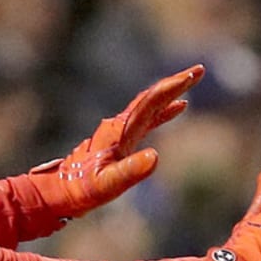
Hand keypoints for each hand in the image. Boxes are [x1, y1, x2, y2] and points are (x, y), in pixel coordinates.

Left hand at [27, 65, 203, 221]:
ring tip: (192, 80)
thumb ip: (130, 171)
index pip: (151, 102)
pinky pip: (148, 118)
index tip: (193, 75)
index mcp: (121, 130)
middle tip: (199, 70)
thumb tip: (155, 156)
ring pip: (150, 104)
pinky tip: (179, 108)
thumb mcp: (108, 184)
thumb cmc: (82, 189)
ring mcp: (121, 130)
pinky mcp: (121, 139)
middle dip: (176, 82)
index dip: (173, 87)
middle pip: (152, 97)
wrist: (60, 191)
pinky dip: (164, 110)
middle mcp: (121, 125)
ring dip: (171, 92)